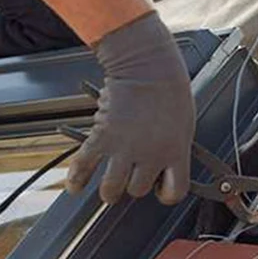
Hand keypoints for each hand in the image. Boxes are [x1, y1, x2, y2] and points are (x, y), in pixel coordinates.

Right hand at [67, 11, 195, 205]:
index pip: (175, 192)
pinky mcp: (102, 137)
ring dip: (108, 191)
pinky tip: (75, 187)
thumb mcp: (183, 124)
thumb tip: (161, 168)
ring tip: (108, 189)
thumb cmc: (168, 88)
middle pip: (138, 190)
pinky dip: (77, 179)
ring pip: (112, 189)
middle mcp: (150, 155)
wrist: (148, 65)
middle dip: (133, 186)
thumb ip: (173, 149)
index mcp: (175, 152)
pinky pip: (84, 167)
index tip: (161, 189)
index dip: (166, 193)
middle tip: (130, 177)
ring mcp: (124, 148)